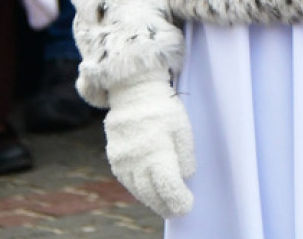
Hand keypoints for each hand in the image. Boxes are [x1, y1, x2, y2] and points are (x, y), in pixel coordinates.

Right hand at [104, 74, 194, 217]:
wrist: (133, 91)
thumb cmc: (162, 107)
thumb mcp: (182, 127)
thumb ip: (185, 154)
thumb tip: (185, 176)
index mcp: (157, 152)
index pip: (168, 186)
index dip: (178, 200)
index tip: (187, 206)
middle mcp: (137, 161)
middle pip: (151, 193)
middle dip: (165, 205)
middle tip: (177, 211)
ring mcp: (123, 161)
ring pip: (138, 189)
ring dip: (152, 200)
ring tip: (164, 205)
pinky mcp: (115, 158)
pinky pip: (128, 181)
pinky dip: (139, 189)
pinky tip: (148, 190)